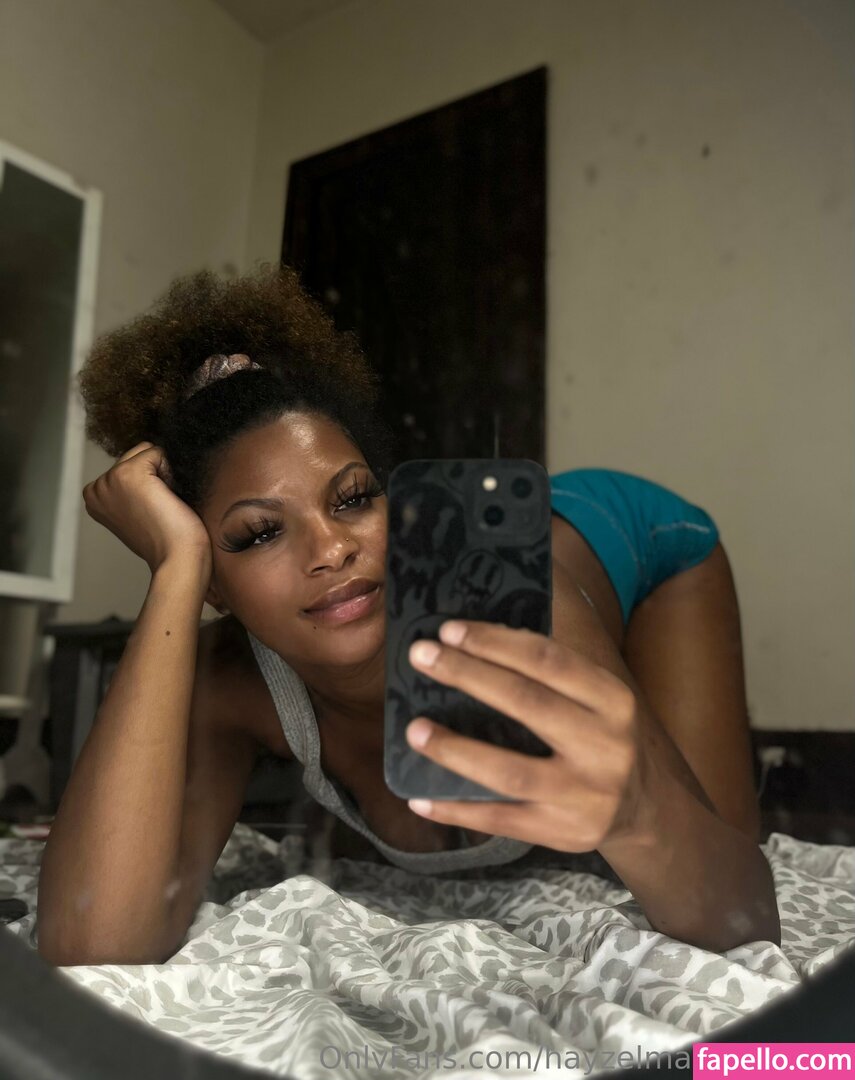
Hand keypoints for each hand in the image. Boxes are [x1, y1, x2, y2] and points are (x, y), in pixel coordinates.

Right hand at [82, 442, 211, 575]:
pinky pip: (158, 452)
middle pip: (136, 454)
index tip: (147, 512)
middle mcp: (96, 487)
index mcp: (93, 497)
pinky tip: (166, 498)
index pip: (126, 463)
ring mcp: (109, 479)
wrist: (176, 556)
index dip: (146, 483)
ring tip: (161, 503)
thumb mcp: (135, 510)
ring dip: (162, 473)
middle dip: (154, 475)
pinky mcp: (128, 473)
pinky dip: (170, 471)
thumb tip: (148, 462)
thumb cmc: (165, 538)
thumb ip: (129, 489)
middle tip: (157, 509)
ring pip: (146, 451)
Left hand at [404, 620, 649, 853]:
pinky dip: (457, 809)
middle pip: (527, 704)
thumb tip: (475, 636)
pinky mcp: (564, 833)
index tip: (449, 629)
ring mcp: (585, 795)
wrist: (646, 809)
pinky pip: (501, 820)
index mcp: (613, 700)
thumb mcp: (598, 699)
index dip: (497, 642)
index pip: (549, 661)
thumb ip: (551, 672)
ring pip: (510, 771)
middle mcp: (605, 745)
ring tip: (414, 730)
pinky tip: (419, 796)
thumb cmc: (602, 737)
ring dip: (455, 750)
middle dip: (468, 676)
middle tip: (420, 656)